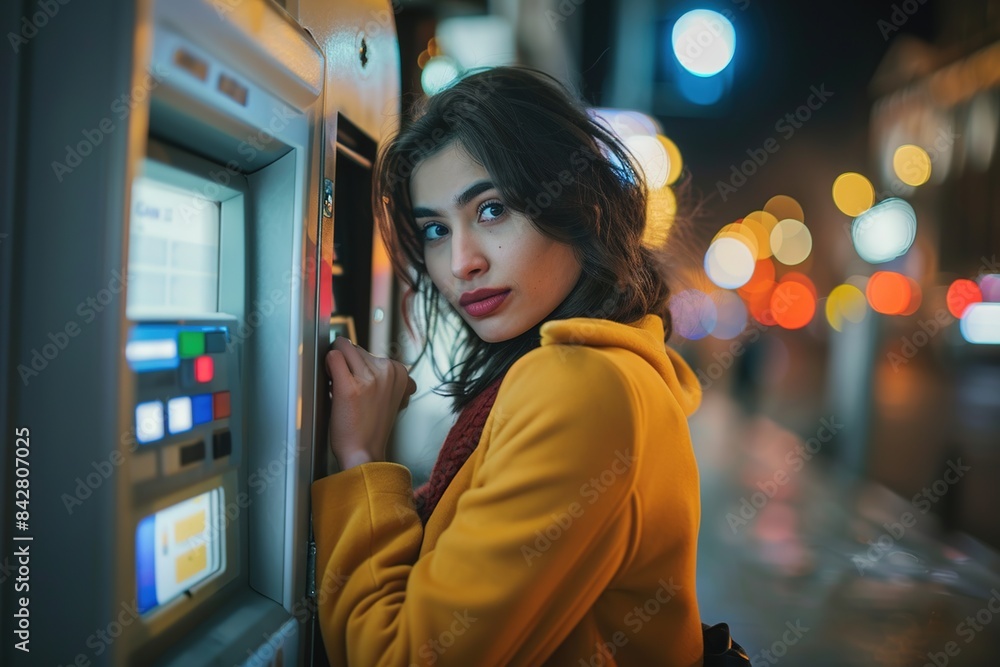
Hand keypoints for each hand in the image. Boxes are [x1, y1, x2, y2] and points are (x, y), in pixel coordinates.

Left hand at [325, 336, 416, 470]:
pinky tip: (331, 381)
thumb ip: (385, 376)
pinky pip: (333, 357)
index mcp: (399, 372)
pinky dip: (327, 364)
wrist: (364, 453)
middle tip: (348, 387)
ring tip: (341, 387)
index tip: (359, 384)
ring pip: (343, 348)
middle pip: (355, 348)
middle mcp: (387, 372)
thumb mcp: (390, 396)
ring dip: (335, 365)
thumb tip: (367, 358)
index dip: (357, 366)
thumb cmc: (371, 427)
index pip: (369, 351)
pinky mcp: (350, 387)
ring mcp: (370, 379)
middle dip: (347, 364)